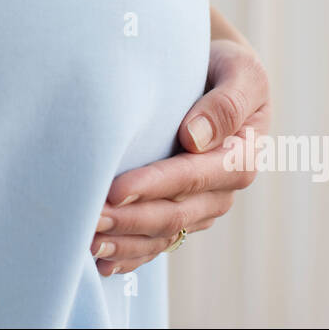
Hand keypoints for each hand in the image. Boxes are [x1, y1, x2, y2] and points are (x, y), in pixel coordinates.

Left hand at [89, 38, 271, 276]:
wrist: (216, 76)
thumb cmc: (224, 68)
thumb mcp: (238, 70)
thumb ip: (225, 103)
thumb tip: (195, 139)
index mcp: (241, 156)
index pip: (192, 177)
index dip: (154, 186)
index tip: (116, 189)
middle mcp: (223, 190)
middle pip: (174, 213)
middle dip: (131, 220)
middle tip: (89, 220)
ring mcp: (203, 207)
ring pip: (164, 234)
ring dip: (126, 243)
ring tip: (87, 243)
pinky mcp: (184, 214)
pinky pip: (159, 242)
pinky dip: (132, 254)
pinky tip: (102, 262)